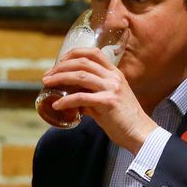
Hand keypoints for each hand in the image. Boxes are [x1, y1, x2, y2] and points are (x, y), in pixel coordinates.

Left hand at [43, 47, 157, 153]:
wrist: (140, 133)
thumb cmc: (123, 119)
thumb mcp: (108, 100)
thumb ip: (91, 96)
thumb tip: (72, 100)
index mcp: (115, 73)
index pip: (93, 53)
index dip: (73, 54)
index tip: (59, 62)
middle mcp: (113, 77)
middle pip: (82, 62)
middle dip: (61, 67)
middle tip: (47, 76)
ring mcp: (111, 88)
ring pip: (80, 76)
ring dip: (59, 78)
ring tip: (46, 84)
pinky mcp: (107, 102)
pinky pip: (81, 98)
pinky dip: (66, 101)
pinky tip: (57, 105)